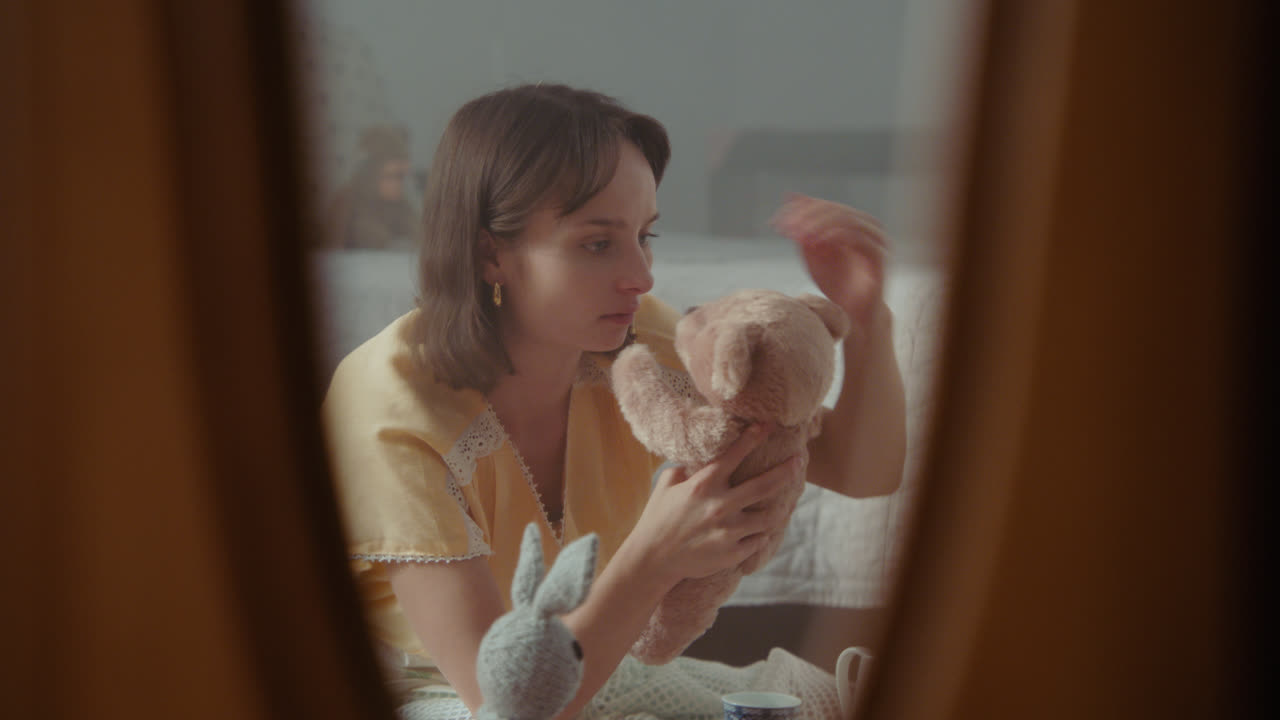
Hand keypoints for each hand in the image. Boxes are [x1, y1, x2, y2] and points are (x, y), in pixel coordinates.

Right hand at [628, 425, 801, 587]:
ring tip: (787, 501)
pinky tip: (760, 529)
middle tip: (800, 460)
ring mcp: (728, 531)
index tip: (769, 424)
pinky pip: (758, 540)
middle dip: (787, 469)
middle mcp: (720, 505)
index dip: (754, 437)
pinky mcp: (732, 553)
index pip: (735, 455)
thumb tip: (699, 455)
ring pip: (769, 516)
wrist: (653, 560)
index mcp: (703, 484)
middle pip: (765, 485)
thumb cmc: (658, 518)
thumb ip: (686, 468)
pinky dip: (760, 533)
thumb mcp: (667, 485)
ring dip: (779, 507)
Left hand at [770, 194, 888, 329]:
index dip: (802, 210)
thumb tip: (790, 195)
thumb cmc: (834, 283)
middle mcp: (869, 228)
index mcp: (854, 223)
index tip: (778, 219)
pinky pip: (859, 239)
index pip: (827, 207)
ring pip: (849, 220)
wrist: (852, 315)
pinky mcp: (880, 256)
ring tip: (799, 233)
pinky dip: (836, 236)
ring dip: (820, 224)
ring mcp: (877, 240)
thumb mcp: (813, 252)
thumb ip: (804, 226)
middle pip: (837, 211)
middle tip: (786, 225)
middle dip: (808, 216)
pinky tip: (816, 242)